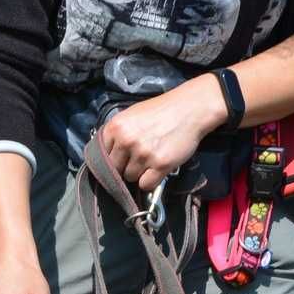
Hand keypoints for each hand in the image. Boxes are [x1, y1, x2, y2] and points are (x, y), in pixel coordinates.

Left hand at [99, 76, 226, 195]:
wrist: (190, 108)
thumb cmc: (161, 112)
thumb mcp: (132, 116)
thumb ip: (117, 134)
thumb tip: (105, 158)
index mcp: (115, 127)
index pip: (102, 157)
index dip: (113, 159)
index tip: (123, 158)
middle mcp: (126, 140)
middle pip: (115, 170)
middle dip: (126, 167)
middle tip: (141, 158)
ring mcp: (143, 153)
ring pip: (130, 178)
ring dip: (140, 173)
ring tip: (153, 158)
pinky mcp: (159, 164)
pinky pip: (146, 184)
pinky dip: (152, 180)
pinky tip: (158, 168)